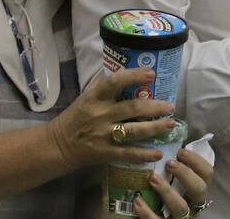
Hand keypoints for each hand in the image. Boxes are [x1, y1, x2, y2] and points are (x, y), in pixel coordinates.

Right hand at [47, 67, 175, 170]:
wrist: (58, 144)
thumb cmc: (76, 116)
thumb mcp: (87, 97)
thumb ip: (107, 89)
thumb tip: (133, 75)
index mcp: (94, 97)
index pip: (115, 82)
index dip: (134, 76)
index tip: (152, 74)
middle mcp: (100, 114)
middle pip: (132, 109)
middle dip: (155, 107)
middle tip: (170, 106)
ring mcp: (103, 135)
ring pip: (134, 131)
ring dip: (155, 128)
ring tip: (171, 124)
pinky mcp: (105, 153)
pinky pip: (128, 154)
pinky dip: (144, 154)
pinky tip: (158, 153)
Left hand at [132, 148, 214, 218]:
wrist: (154, 216)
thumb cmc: (161, 196)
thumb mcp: (172, 181)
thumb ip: (173, 167)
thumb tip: (165, 138)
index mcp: (196, 190)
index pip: (207, 174)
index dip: (197, 161)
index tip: (181, 151)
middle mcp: (192, 204)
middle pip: (199, 189)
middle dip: (186, 174)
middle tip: (169, 163)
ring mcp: (180, 218)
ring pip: (181, 207)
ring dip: (167, 191)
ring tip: (152, 178)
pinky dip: (147, 212)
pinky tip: (137, 200)